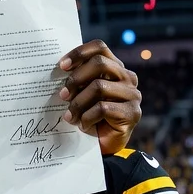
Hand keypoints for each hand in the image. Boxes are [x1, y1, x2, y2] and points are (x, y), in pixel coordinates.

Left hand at [57, 40, 140, 154]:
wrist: (102, 146)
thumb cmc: (89, 116)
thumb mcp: (82, 94)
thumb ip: (78, 79)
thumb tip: (60, 69)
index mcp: (115, 68)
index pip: (100, 47)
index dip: (79, 53)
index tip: (61, 66)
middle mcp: (128, 78)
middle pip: (100, 63)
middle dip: (76, 78)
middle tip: (62, 95)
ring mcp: (133, 95)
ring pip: (99, 87)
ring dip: (78, 103)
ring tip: (69, 116)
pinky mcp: (132, 113)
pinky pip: (102, 108)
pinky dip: (87, 118)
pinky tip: (83, 125)